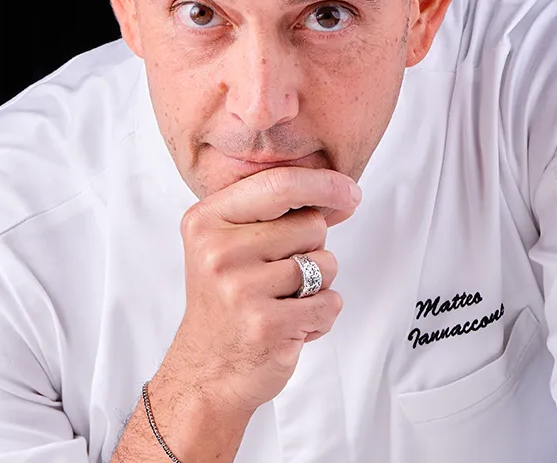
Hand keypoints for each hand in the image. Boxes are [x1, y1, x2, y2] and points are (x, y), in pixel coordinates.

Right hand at [161, 166, 360, 418]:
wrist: (205, 373)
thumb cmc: (225, 303)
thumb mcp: (234, 244)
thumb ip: (283, 214)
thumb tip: (343, 195)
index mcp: (206, 220)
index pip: (278, 183)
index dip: (324, 184)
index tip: (350, 191)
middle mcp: (219, 251)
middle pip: (311, 224)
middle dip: (312, 249)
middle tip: (277, 277)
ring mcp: (240, 288)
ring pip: (326, 263)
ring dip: (318, 285)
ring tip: (282, 301)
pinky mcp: (267, 325)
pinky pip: (330, 302)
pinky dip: (321, 316)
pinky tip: (289, 324)